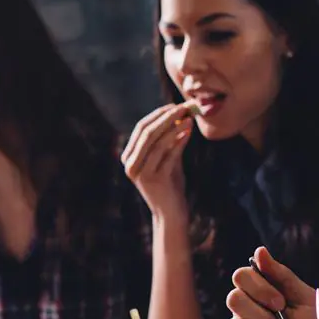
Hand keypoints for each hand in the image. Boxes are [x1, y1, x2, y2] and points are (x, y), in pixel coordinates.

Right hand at [121, 103, 193, 220]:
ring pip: (157, 143)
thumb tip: (182, 116)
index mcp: (129, 157)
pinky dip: (179, 142)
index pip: (141, 128)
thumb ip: (171, 141)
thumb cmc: (170, 184)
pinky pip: (168, 155)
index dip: (158, 115)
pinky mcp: (155, 181)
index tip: (175, 106)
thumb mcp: (168, 158)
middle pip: (147, 133)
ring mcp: (141, 174)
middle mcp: (130, 165)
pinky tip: (188, 132)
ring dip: (174, 127)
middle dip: (166, 118)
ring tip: (189, 118)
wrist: (170, 212)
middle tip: (183, 108)